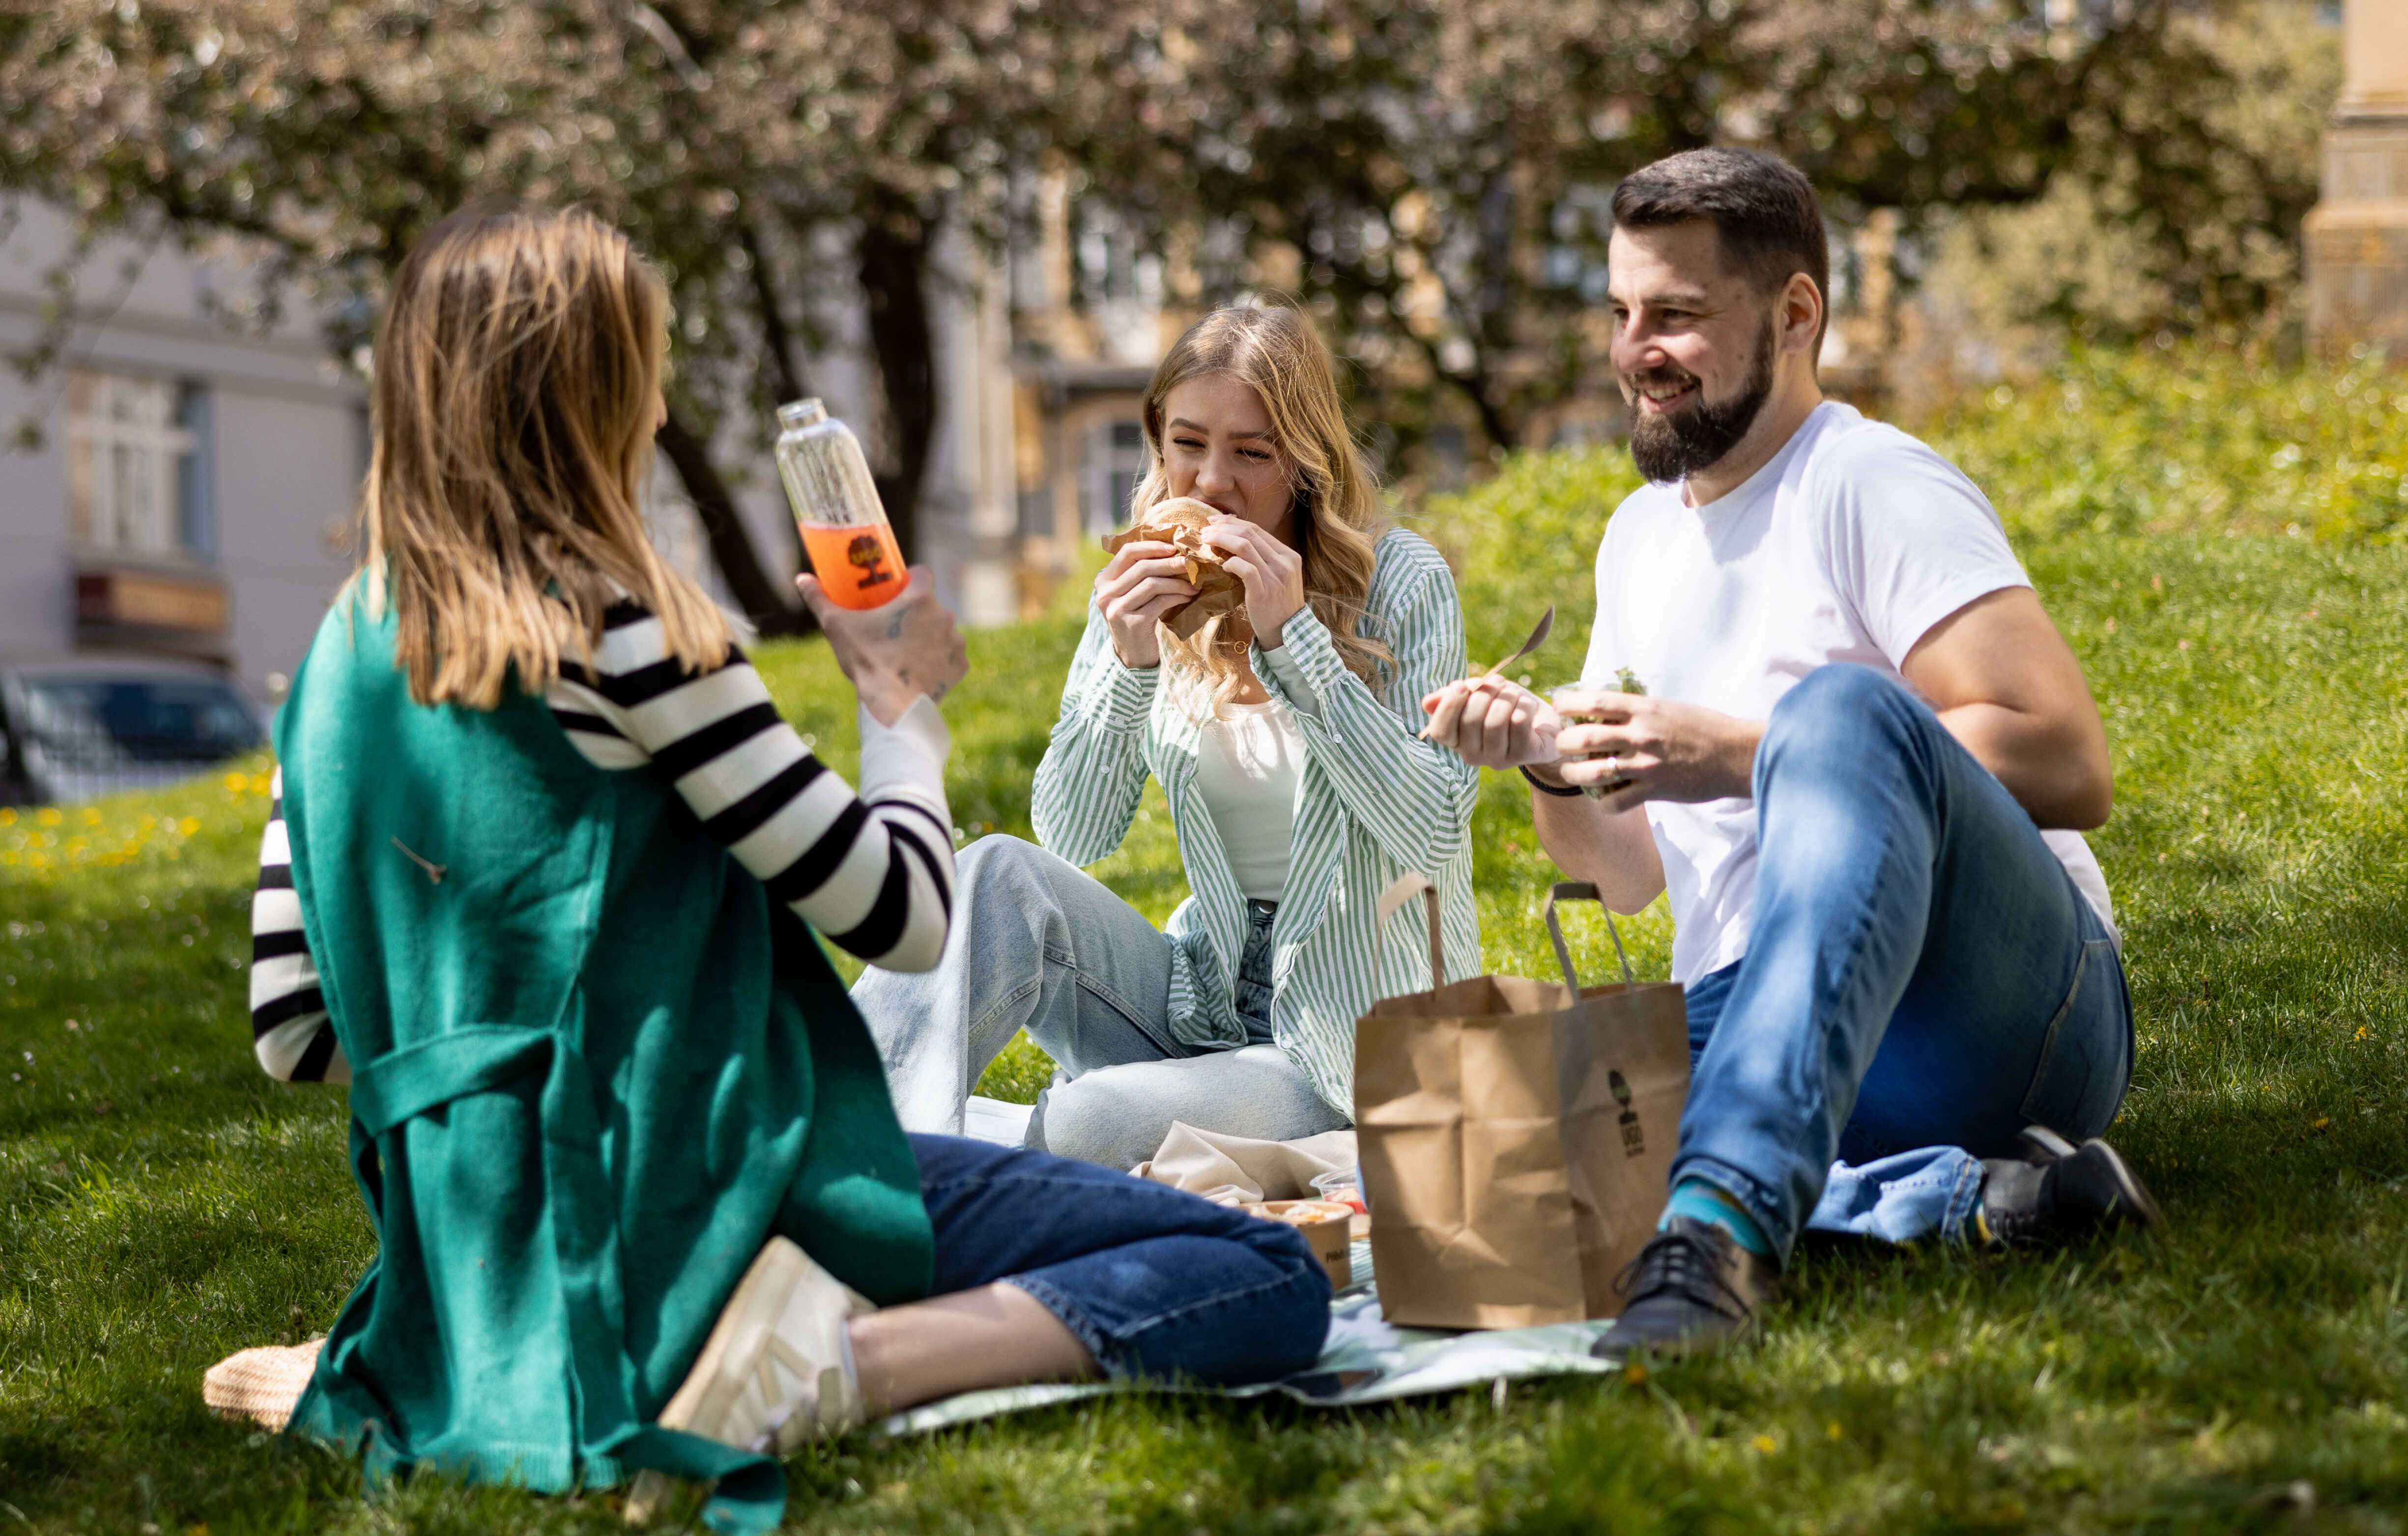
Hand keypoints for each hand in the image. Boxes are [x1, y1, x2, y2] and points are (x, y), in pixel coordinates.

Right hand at [796, 566, 967, 725]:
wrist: (892, 705)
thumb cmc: (865, 661)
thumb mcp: (836, 626)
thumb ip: (819, 599)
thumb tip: (802, 579)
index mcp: (920, 599)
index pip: (922, 573)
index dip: (910, 578)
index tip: (899, 588)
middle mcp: (945, 616)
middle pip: (930, 605)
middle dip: (916, 613)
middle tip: (894, 628)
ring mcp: (955, 642)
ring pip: (942, 630)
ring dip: (929, 636)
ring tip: (906, 652)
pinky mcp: (961, 666)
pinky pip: (951, 656)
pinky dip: (940, 660)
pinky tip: (921, 669)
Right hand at [1093, 539, 1197, 669]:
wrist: (1132, 653)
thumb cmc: (1137, 616)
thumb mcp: (1132, 592)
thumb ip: (1141, 573)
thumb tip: (1173, 549)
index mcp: (1103, 580)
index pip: (1127, 552)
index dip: (1152, 546)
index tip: (1173, 547)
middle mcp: (1106, 593)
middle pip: (1142, 567)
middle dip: (1170, 563)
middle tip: (1191, 563)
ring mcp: (1117, 609)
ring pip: (1153, 583)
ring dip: (1178, 582)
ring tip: (1193, 584)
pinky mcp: (1132, 623)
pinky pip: (1161, 602)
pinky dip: (1178, 596)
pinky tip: (1188, 597)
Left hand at [1199, 515, 1306, 646]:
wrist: (1287, 632)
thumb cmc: (1277, 604)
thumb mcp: (1278, 576)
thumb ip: (1264, 558)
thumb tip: (1236, 540)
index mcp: (1289, 555)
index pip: (1258, 529)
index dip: (1233, 522)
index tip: (1215, 521)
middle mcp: (1284, 562)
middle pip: (1250, 533)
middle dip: (1223, 528)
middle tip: (1205, 530)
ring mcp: (1275, 577)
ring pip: (1245, 546)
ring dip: (1221, 540)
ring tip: (1206, 542)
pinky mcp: (1264, 592)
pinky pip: (1245, 569)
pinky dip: (1230, 562)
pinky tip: (1222, 565)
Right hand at [1418, 675, 1561, 767]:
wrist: (1542, 724)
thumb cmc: (1504, 706)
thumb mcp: (1478, 695)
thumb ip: (1453, 696)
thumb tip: (1427, 702)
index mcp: (1456, 740)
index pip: (1440, 731)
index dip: (1448, 707)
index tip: (1461, 685)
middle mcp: (1472, 755)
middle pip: (1469, 721)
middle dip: (1484, 693)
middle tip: (1497, 682)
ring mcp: (1497, 759)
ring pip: (1494, 722)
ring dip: (1506, 698)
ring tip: (1514, 692)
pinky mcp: (1522, 755)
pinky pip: (1518, 723)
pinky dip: (1523, 706)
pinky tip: (1527, 705)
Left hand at [1548, 688, 1762, 809]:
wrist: (1735, 754)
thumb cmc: (1704, 727)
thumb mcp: (1668, 708)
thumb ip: (1637, 710)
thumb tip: (1603, 711)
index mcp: (1644, 709)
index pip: (1594, 702)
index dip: (1568, 704)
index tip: (1558, 708)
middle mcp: (1641, 734)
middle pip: (1584, 738)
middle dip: (1564, 743)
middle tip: (1561, 746)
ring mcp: (1646, 765)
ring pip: (1592, 773)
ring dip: (1573, 774)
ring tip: (1571, 774)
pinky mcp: (1654, 790)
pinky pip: (1614, 802)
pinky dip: (1602, 803)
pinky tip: (1603, 799)